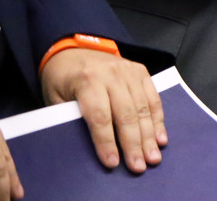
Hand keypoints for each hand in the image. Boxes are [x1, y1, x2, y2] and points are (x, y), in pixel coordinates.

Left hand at [39, 50, 165, 173]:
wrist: (73, 50)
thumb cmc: (62, 80)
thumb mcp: (56, 99)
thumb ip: (72, 118)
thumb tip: (87, 147)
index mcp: (87, 80)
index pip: (99, 116)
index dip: (106, 141)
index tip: (112, 162)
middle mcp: (111, 74)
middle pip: (126, 113)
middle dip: (133, 143)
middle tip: (139, 165)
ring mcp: (129, 71)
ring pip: (142, 108)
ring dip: (149, 135)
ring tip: (153, 157)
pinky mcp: (141, 72)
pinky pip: (153, 98)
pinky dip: (158, 119)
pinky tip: (161, 137)